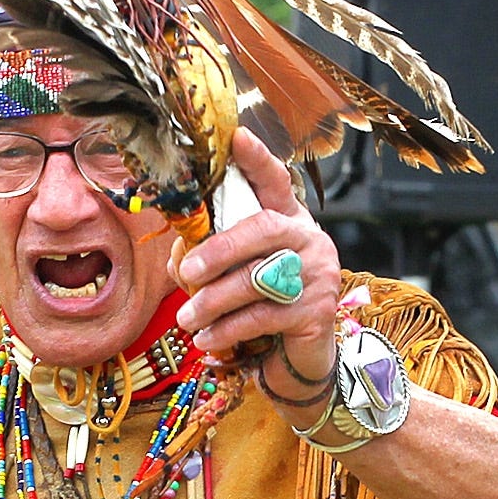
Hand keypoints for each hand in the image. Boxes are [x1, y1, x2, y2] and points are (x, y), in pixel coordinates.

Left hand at [170, 127, 342, 419]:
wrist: (299, 362)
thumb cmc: (261, 310)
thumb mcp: (235, 278)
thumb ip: (210, 259)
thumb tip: (178, 255)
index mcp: (288, 222)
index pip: (274, 182)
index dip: (256, 160)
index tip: (236, 136)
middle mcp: (309, 240)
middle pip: (262, 230)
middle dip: (218, 250)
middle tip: (184, 271)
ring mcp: (318, 275)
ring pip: (258, 279)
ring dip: (214, 301)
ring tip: (187, 319)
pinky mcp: (316, 312)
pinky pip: (262, 316)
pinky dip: (227, 330)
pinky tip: (206, 340)